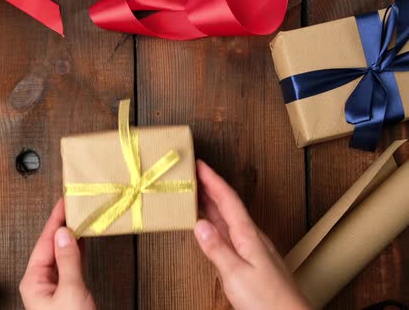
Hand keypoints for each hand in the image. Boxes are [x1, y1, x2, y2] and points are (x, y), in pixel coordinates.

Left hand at [20, 199, 95, 309]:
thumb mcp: (71, 292)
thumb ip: (67, 261)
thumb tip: (64, 233)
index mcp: (34, 280)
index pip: (44, 242)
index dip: (55, 220)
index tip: (64, 202)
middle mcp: (41, 282)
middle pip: (50, 246)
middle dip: (62, 225)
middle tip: (74, 205)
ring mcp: (53, 287)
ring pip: (60, 254)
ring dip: (71, 236)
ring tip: (80, 217)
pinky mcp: (66, 292)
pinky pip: (69, 264)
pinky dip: (77, 250)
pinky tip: (82, 240)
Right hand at [193, 160, 311, 309]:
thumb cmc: (267, 301)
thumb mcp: (236, 274)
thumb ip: (217, 249)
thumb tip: (199, 224)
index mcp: (248, 235)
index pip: (228, 200)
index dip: (213, 180)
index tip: (199, 164)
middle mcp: (252, 238)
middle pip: (228, 205)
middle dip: (210, 187)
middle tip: (193, 174)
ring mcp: (253, 248)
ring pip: (229, 219)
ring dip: (212, 204)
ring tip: (197, 194)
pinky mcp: (253, 260)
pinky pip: (231, 232)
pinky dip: (217, 223)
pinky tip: (211, 226)